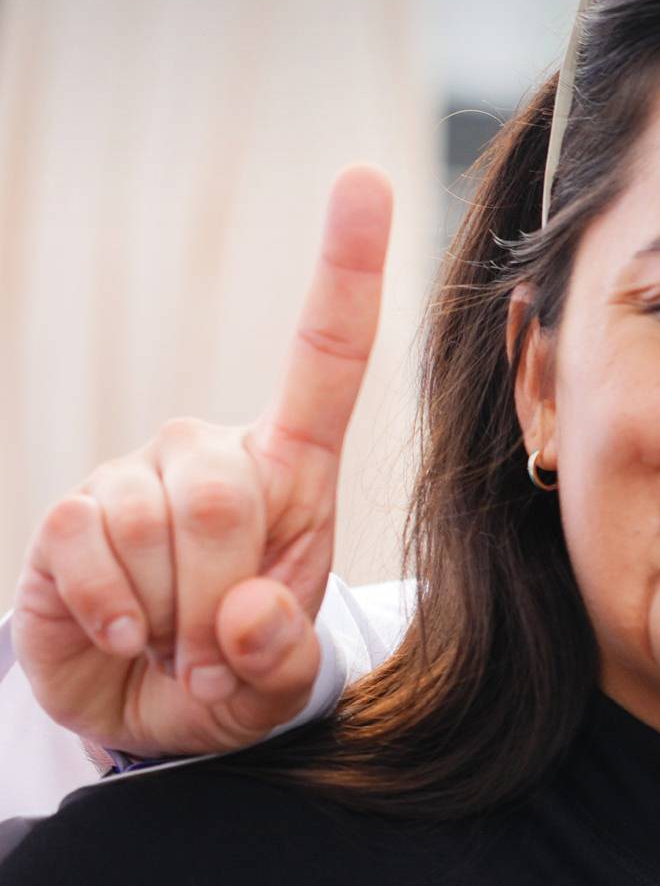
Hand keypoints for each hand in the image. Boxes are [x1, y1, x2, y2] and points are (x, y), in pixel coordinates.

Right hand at [14, 168, 388, 759]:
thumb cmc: (235, 671)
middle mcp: (211, 452)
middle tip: (220, 647)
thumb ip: (279, 653)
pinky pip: (87, 548)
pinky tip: (122, 633)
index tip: (367, 178)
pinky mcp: (67, 514)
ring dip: (172, 613)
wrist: (146, 707)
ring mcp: (132, 475)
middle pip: (224, 496)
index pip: (327, 356)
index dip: (346, 270)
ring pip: (156, 526)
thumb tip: (245, 612)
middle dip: (224, 593)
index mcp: (293, 469)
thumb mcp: (280, 677)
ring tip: (176, 641)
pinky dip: (111, 611)